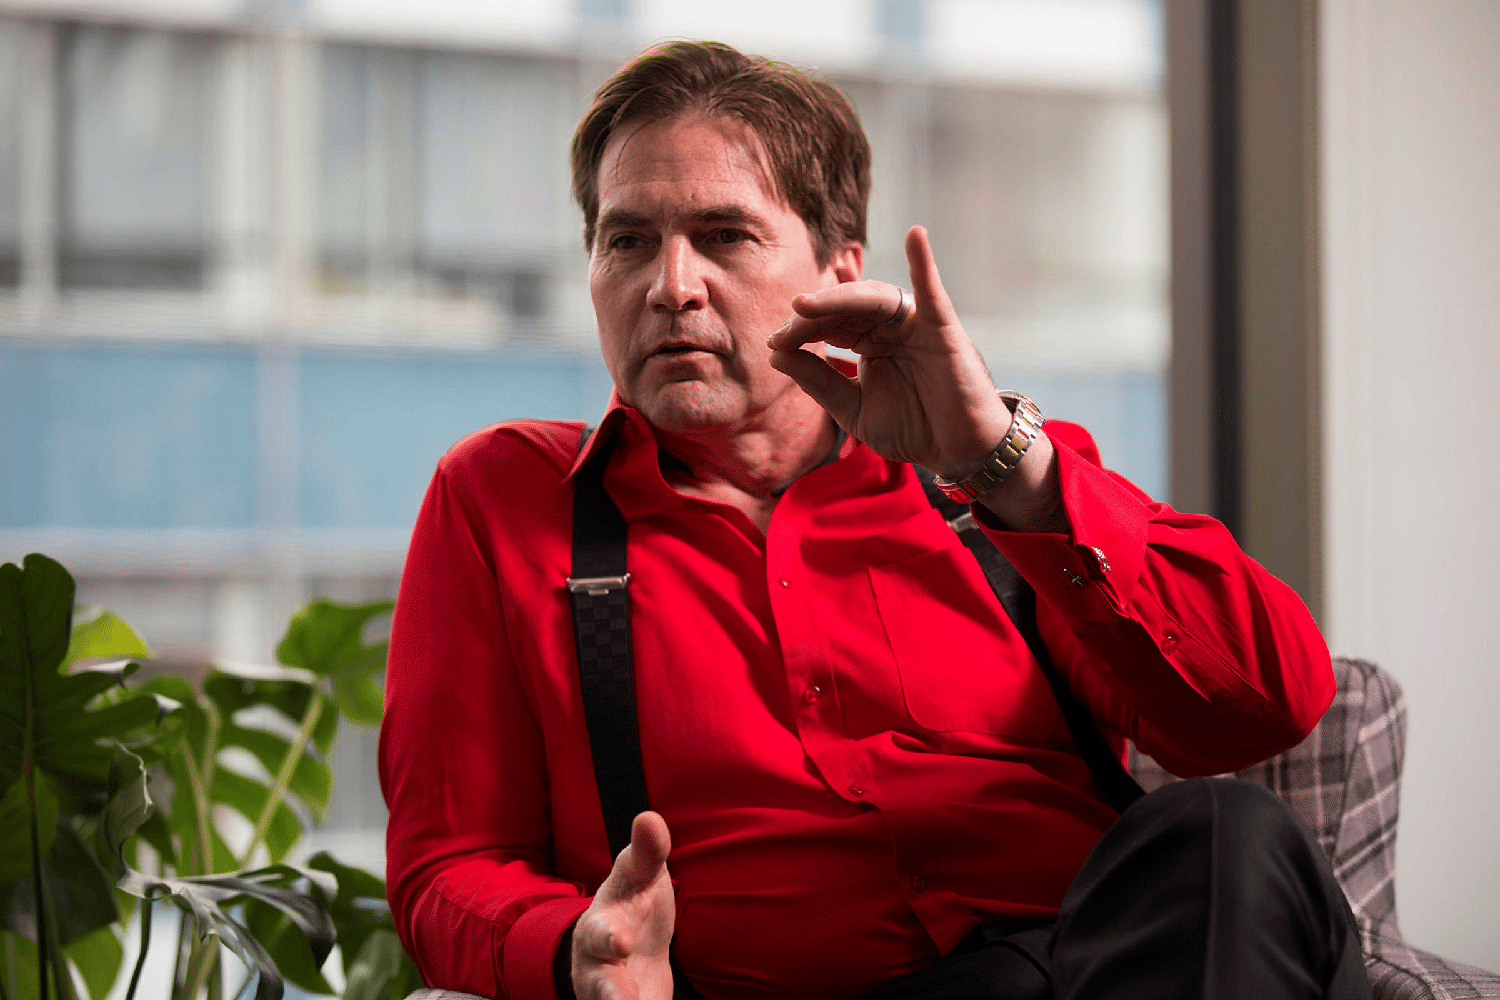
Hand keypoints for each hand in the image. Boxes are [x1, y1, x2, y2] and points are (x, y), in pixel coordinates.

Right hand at [571, 812, 676, 999]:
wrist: (619, 943)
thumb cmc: (632, 902)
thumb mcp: (638, 875)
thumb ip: (646, 852)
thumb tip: (650, 817)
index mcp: (602, 927)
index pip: (603, 931)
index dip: (611, 937)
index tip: (623, 941)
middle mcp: (600, 968)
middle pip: (601, 987)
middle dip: (611, 995)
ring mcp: (609, 995)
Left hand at [766, 225, 1010, 480]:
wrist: (957, 450)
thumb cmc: (913, 428)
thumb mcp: (852, 409)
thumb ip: (818, 382)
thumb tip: (775, 354)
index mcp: (869, 343)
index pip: (829, 326)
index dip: (800, 331)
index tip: (774, 344)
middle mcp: (890, 328)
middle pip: (845, 309)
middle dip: (812, 318)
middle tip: (784, 331)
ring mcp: (916, 325)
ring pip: (874, 300)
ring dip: (838, 298)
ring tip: (806, 304)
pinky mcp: (942, 328)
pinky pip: (933, 291)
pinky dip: (924, 262)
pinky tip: (915, 236)